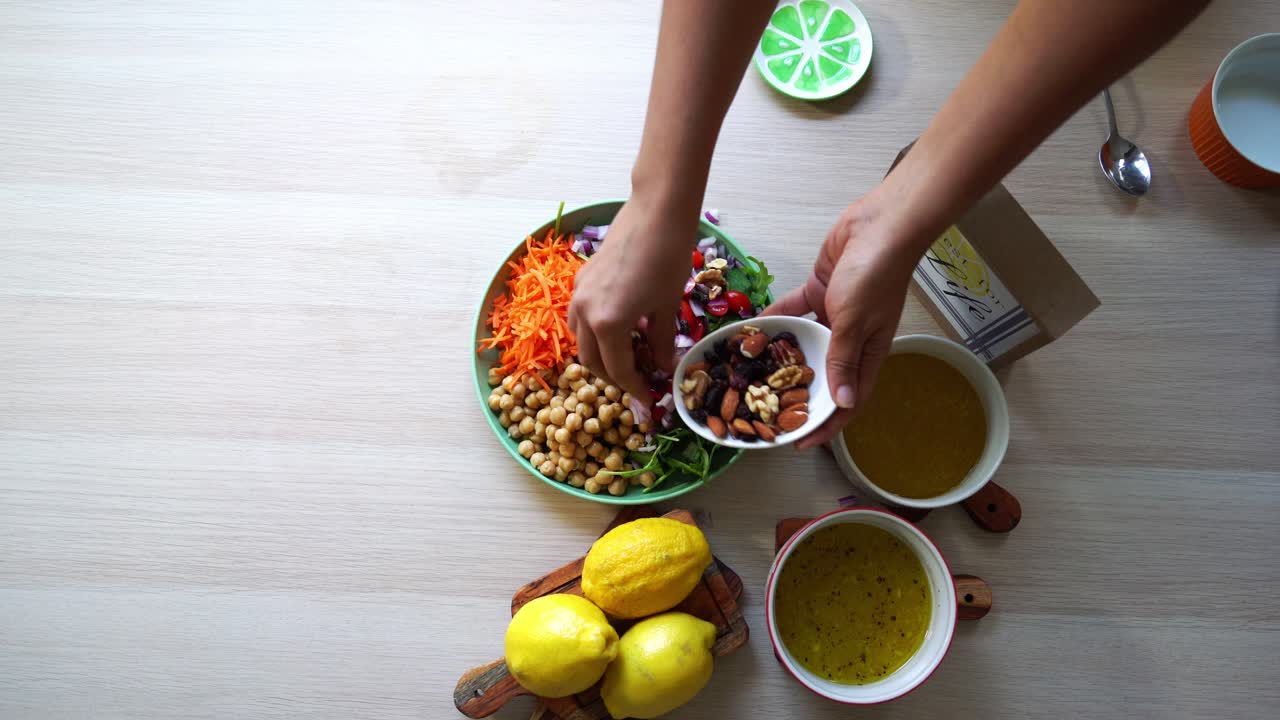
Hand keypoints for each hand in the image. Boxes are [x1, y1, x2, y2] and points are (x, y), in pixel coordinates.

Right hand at [568, 197, 696, 402]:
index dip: (634, 388)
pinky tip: (618, 326)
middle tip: (638, 380)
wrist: (656, 212)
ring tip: (628, 355)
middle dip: (614, 376)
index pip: (617, 369)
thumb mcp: (668, 307)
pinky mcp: (580, 279)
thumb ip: (661, 342)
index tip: (648, 398)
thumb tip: (661, 367)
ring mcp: (578, 294)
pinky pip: (580, 316)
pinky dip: (594, 331)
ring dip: (600, 354)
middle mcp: (584, 312)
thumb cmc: (669, 258)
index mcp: (608, 324)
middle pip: (592, 360)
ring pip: (580, 339)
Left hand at [763, 192, 921, 447]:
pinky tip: (750, 331)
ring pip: (804, 344)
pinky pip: (793, 312)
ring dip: (779, 357)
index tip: (800, 442)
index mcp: (869, 353)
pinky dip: (775, 320)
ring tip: (750, 373)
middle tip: (765, 411)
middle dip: (796, 395)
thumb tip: (842, 404)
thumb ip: (843, 360)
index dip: (827, 424)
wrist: (881, 224)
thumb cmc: (875, 275)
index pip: (848, 399)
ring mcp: (835, 315)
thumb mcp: (856, 322)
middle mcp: (852, 338)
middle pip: (822, 376)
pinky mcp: (819, 291)